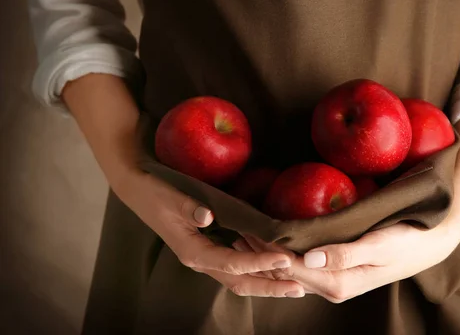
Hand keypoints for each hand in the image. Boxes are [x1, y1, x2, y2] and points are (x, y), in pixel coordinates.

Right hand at [113, 169, 305, 298]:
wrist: (140, 192)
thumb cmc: (156, 193)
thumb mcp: (171, 197)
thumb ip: (190, 208)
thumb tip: (208, 217)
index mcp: (193, 252)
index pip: (232, 264)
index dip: (260, 263)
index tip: (284, 260)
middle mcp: (201, 261)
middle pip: (240, 282)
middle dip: (270, 287)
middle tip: (299, 288)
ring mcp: (206, 257)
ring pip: (240, 278)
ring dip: (266, 282)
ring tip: (294, 283)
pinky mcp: (210, 250)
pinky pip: (237, 266)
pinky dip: (257, 269)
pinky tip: (274, 265)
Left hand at [240, 222, 459, 302]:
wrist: (430, 243)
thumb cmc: (407, 240)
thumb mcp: (379, 245)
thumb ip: (344, 253)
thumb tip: (308, 259)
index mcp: (339, 283)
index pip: (292, 267)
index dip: (268, 250)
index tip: (246, 229)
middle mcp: (332, 286)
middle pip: (287, 271)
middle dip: (261, 252)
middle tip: (236, 228)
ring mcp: (334, 280)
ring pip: (293, 268)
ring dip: (269, 253)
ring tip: (245, 232)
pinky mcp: (337, 270)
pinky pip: (304, 263)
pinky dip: (285, 251)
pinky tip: (273, 239)